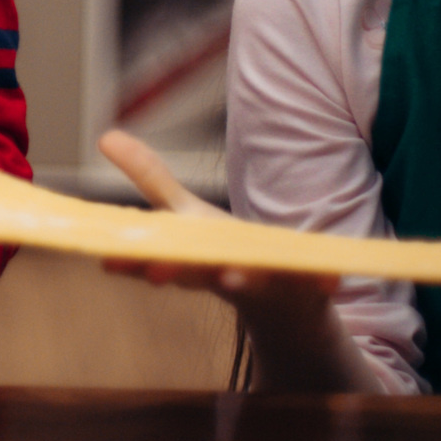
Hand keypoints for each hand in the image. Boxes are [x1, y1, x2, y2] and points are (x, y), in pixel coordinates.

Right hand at [95, 128, 337, 307]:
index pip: (153, 260)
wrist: (279, 304)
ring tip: (231, 275)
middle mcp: (217, 277)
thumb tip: (105, 136)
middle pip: (193, 276)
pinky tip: (335, 280)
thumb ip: (149, 177)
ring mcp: (261, 286)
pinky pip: (313, 285)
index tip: (108, 260)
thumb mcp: (185, 212)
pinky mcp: (302, 288)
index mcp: (186, 260)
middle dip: (177, 273)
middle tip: (158, 271)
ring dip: (238, 279)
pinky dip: (322, 282)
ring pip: (247, 285)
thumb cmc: (220, 252)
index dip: (132, 262)